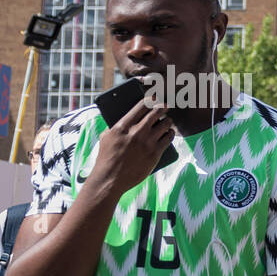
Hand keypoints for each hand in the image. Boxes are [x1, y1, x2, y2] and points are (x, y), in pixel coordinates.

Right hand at [89, 81, 174, 195]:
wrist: (111, 178)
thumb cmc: (106, 157)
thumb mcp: (106, 137)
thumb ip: (117, 127)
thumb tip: (127, 119)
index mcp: (122, 126)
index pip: (140, 106)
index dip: (150, 99)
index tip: (154, 97)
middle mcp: (136, 132)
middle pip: (155, 113)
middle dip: (163, 107)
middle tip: (166, 105)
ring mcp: (147, 143)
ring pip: (165, 125)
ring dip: (167, 121)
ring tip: (167, 121)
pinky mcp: (155, 153)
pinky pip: (168, 138)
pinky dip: (170, 134)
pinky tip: (169, 133)